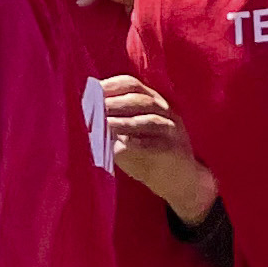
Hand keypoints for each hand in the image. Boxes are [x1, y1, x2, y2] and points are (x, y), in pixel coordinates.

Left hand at [104, 75, 217, 222]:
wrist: (181, 181)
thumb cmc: (149, 156)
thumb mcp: (129, 135)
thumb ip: (112, 124)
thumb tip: (87, 116)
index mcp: (153, 102)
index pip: (132, 85)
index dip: (111, 85)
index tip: (91, 91)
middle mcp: (166, 111)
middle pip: (140, 99)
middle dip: (114, 102)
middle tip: (93, 108)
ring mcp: (173, 130)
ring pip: (150, 119)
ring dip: (124, 121)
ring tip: (104, 124)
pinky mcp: (175, 150)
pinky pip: (157, 144)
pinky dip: (139, 142)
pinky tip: (123, 143)